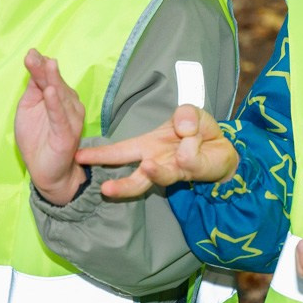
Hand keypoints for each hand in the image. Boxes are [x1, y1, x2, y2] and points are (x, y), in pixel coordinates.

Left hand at [14, 49, 86, 205]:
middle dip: (45, 69)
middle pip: (55, 83)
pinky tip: (51, 92)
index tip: (31, 53)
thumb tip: (34, 63)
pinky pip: (61, 117)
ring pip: (61, 96)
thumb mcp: (29, 109)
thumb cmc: (37, 139)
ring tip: (46, 65)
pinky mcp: (68, 134)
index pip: (49, 77)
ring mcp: (70, 119)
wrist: (46, 173)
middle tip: (33, 56)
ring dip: (52, 80)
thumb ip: (33, 89)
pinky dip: (56, 104)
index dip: (40, 65)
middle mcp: (69, 104)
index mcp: (59, 97)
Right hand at [75, 104, 239, 198]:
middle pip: (136, 177)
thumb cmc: (199, 131)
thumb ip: (185, 114)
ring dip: (155, 172)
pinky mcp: (192, 171)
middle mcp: (156, 162)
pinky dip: (192, 140)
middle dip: (120, 185)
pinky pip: (189, 155)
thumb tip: (182, 125)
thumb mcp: (191, 113)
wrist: (225, 148)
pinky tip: (194, 137)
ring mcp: (174, 169)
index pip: (120, 151)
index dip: (100, 155)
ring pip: (161, 176)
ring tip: (149, 166)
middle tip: (103, 189)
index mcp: (147, 145)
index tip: (77, 158)